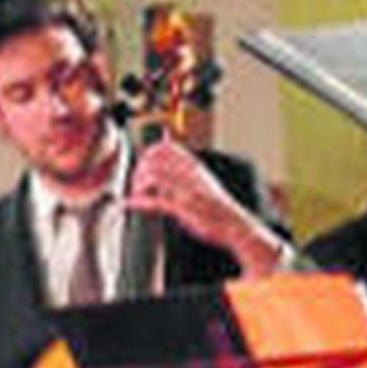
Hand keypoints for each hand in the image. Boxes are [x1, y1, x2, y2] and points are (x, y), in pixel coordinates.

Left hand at [126, 136, 283, 277]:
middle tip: (137, 183)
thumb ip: (185, 163)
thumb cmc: (217, 206)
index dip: (148, 154)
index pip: (164, 147)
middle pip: (155, 159)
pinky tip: (130, 203)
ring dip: (138, 183)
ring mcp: (187, 190)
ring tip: (136, 193)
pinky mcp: (184, 209)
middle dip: (140, 169)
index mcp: (194, 166)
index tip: (143, 167)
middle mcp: (189, 175)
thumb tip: (167, 142)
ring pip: (153, 176)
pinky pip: (156, 201)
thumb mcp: (202, 179)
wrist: (236, 226)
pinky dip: (139, 201)